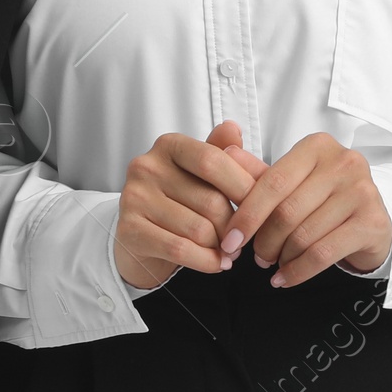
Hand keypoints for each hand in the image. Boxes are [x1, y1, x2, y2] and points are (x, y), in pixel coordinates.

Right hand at [114, 120, 264, 289]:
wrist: (138, 239)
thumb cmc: (177, 202)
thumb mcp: (199, 174)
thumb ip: (220, 153)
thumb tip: (234, 128)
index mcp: (169, 146)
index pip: (214, 161)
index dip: (244, 186)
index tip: (262, 206)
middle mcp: (147, 167)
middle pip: (211, 200)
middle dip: (235, 225)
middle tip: (243, 238)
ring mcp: (134, 198)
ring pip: (199, 229)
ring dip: (221, 246)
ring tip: (228, 251)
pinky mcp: (129, 230)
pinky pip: (180, 249)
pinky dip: (207, 261)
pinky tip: (216, 264)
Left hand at [217, 131, 391, 288]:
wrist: (370, 221)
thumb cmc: (325, 199)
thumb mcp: (291, 182)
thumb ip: (259, 173)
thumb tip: (226, 154)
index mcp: (318, 146)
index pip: (273, 182)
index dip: (247, 214)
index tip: (229, 240)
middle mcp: (344, 162)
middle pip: (287, 211)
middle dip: (264, 240)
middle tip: (256, 257)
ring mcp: (362, 191)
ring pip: (304, 235)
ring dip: (281, 257)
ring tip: (274, 264)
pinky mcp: (372, 222)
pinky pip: (323, 253)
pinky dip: (298, 271)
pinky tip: (285, 278)